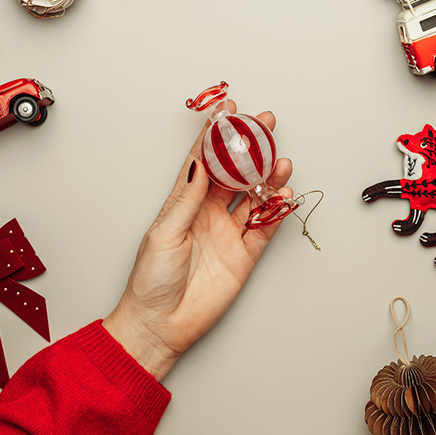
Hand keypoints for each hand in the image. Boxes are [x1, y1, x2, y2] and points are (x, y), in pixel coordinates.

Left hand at [103, 101, 292, 381]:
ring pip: (255, 195)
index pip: (203, 160)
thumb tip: (199, 162)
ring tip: (281, 161)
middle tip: (265, 125)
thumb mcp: (164, 232)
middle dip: (251, 147)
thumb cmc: (151, 280)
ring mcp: (228, 232)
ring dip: (269, 176)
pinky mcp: (245, 254)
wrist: (160, 324)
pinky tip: (284, 195)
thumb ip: (188, 198)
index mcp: (185, 202)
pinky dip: (277, 210)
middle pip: (236, 172)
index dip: (215, 135)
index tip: (226, 111)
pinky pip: (266, 227)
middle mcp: (209, 212)